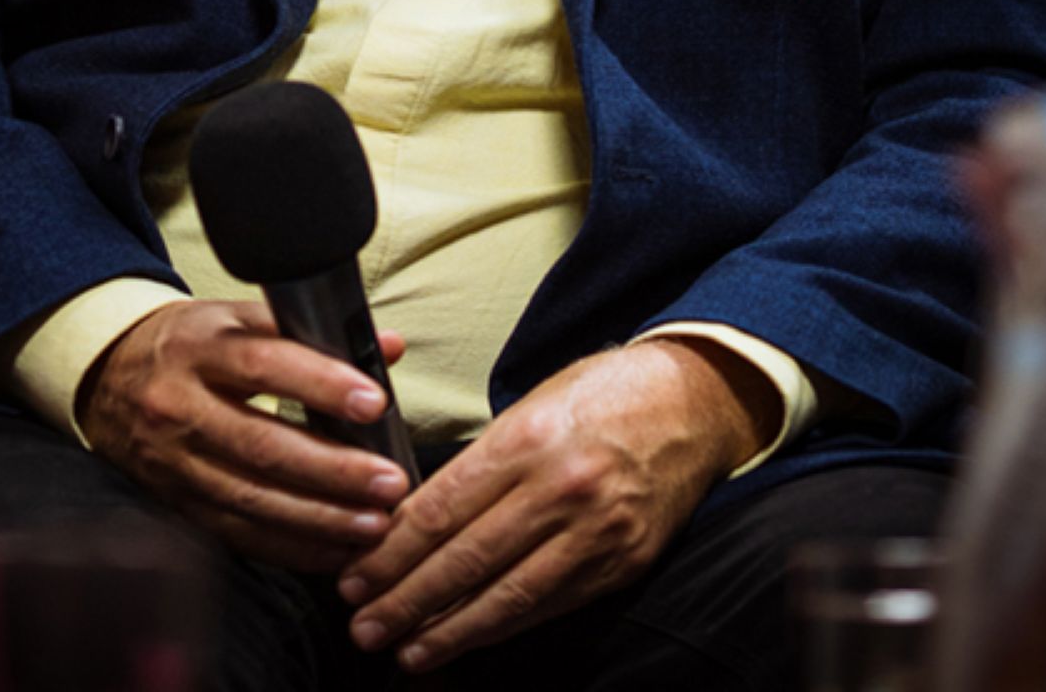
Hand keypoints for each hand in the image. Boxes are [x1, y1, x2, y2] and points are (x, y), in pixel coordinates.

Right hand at [78, 298, 410, 571]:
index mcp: (201, 345)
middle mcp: (181, 404)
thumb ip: (311, 332)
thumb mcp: (238, 317)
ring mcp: (173, 460)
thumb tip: (388, 346)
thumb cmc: (192, 341)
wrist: (108, 373)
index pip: (265, 364)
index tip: (374, 403)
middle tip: (389, 482)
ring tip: (373, 524)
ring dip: (319, 518)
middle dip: (333, 469)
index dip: (321, 385)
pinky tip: (333, 549)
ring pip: (250, 498)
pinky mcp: (174, 500)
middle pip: (261, 443)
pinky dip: (289, 546)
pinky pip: (236, 533)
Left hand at [337, 336, 778, 671]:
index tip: (355, 575)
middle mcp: (561, 487)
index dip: (393, 550)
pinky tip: (465, 641)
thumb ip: (482, 460)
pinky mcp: (620, 564)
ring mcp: (595, 532)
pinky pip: (547, 605)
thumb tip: (416, 515)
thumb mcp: (532, 404)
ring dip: (446, 630)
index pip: (443, 506)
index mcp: (528, 436)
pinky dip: (500, 628)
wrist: (691, 403)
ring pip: (506, 596)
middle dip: (406, 597)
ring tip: (402, 650)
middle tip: (363, 624)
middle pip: (466, 557)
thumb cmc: (599, 394)